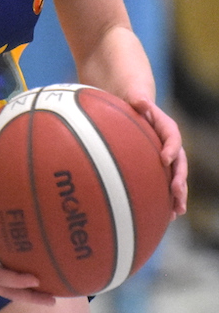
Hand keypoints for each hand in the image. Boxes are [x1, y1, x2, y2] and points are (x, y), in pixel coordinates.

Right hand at [0, 209, 54, 305]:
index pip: (0, 277)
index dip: (17, 280)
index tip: (36, 279)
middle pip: (9, 291)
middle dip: (30, 297)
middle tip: (53, 301)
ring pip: (9, 288)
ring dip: (27, 292)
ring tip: (49, 294)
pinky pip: (6, 277)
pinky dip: (20, 281)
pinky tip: (33, 275)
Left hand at [129, 97, 188, 217]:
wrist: (134, 107)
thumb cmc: (132, 103)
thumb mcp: (134, 97)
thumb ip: (138, 99)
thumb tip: (139, 100)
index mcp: (166, 126)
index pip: (172, 136)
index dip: (171, 147)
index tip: (165, 159)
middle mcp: (170, 144)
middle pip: (179, 162)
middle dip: (179, 178)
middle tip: (176, 191)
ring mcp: (167, 157)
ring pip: (176, 177)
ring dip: (179, 194)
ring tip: (178, 210)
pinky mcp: (159, 167)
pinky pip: (166, 183)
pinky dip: (168, 199)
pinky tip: (167, 215)